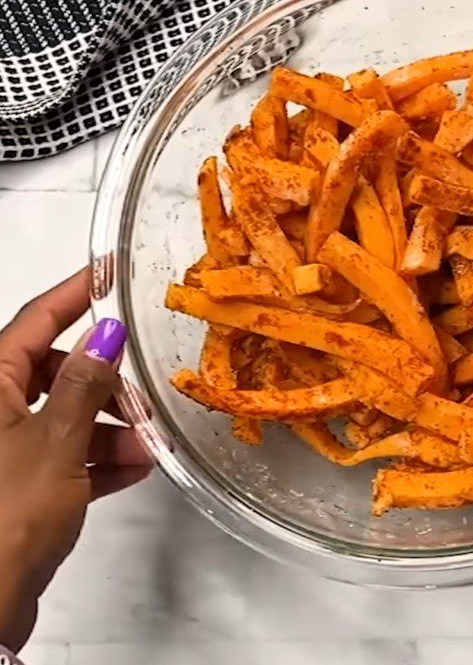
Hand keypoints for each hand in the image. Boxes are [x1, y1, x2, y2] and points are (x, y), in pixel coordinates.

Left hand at [0, 269, 150, 652]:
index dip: (75, 292)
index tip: (109, 270)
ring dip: (110, 427)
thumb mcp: (57, 441)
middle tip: (143, 390)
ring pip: (66, 415)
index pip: (36, 319)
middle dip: (106, 381)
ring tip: (148, 445)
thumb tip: (107, 333)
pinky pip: (66, 456)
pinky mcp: (18, 485)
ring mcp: (5, 448)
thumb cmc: (8, 512)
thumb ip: (85, 383)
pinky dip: (98, 460)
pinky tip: (135, 468)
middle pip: (56, 370)